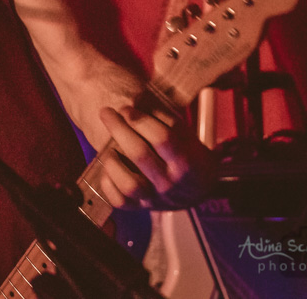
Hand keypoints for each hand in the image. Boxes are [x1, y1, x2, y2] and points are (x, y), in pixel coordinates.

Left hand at [97, 106, 215, 209]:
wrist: (199, 188)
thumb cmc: (188, 154)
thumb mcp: (186, 135)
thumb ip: (164, 118)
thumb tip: (137, 99)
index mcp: (185, 162)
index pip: (161, 137)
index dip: (140, 120)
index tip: (126, 108)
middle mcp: (169, 183)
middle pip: (139, 154)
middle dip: (119, 128)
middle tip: (107, 112)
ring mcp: (154, 198)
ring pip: (128, 184)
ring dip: (113, 161)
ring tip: (107, 147)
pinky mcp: (141, 208)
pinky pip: (119, 201)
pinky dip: (109, 185)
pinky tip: (107, 169)